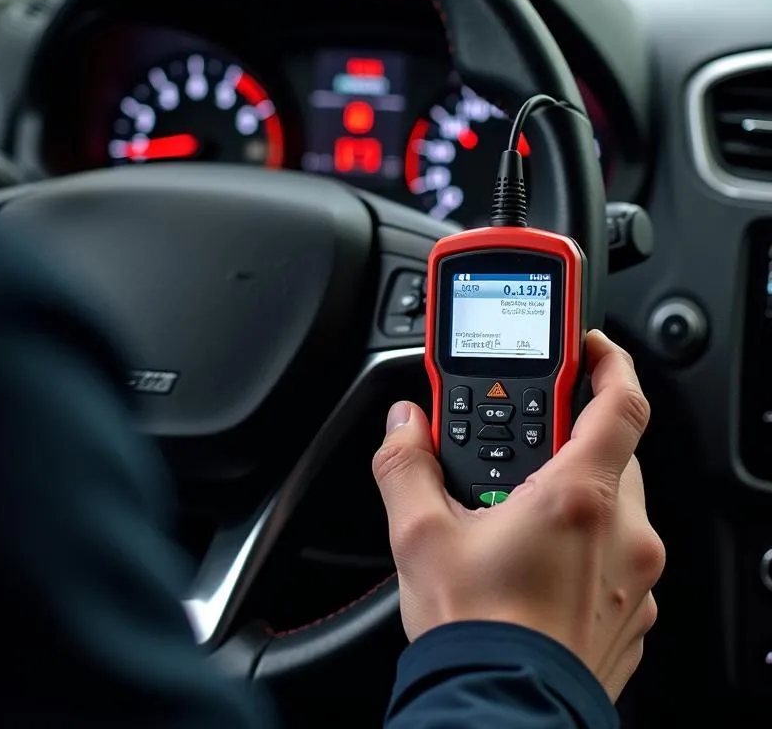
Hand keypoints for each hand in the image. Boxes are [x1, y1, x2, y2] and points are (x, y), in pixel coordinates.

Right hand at [372, 330, 664, 700]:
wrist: (504, 715)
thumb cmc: (476, 633)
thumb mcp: (419, 536)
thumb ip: (406, 463)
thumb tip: (403, 425)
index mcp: (578, 498)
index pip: (622, 402)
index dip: (606, 362)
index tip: (586, 346)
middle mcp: (624, 533)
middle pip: (612, 451)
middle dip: (567, 438)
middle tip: (519, 451)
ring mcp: (636, 577)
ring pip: (616, 505)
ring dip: (575, 493)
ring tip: (516, 514)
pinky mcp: (635, 613)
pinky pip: (619, 555)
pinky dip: (586, 543)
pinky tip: (537, 562)